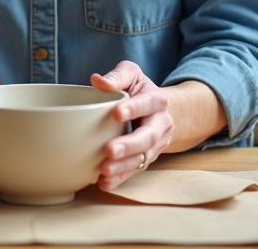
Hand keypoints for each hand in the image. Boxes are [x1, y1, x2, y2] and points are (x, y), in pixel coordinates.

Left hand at [90, 61, 172, 190]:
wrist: (159, 111)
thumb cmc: (139, 90)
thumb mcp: (132, 75)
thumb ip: (118, 76)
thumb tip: (97, 80)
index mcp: (157, 101)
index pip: (147, 103)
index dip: (133, 108)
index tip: (116, 112)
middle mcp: (160, 124)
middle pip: (148, 137)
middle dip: (129, 145)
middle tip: (109, 150)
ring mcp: (155, 145)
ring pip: (143, 158)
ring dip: (124, 166)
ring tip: (104, 170)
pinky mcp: (146, 159)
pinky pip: (135, 171)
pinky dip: (121, 178)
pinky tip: (105, 182)